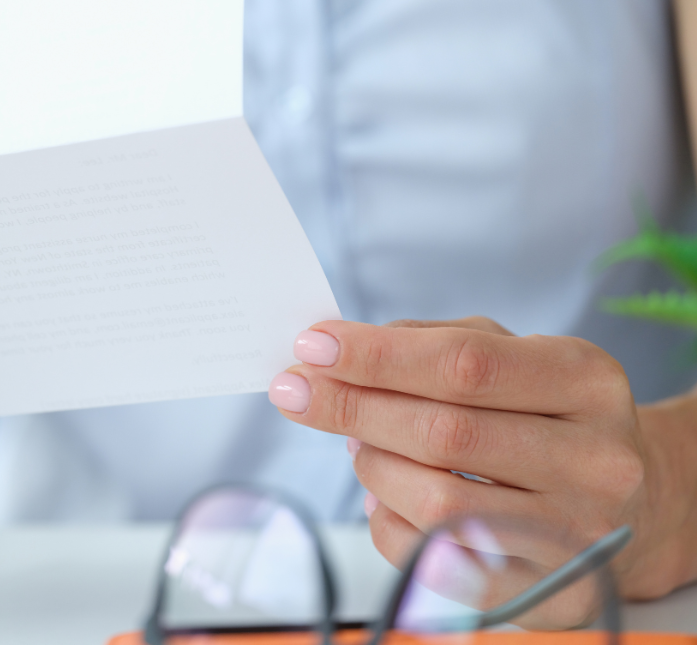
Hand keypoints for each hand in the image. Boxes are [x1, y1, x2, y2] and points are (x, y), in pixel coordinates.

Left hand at [268, 317, 696, 600]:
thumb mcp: (512, 354)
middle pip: (444, 432)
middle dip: (352, 407)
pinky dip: (389, 518)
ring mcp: (577, 533)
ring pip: (437, 499)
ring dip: (371, 464)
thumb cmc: (548, 415)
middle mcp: (596, 460)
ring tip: (356, 441)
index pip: (464, 365)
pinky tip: (384, 491)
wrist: (636, 500)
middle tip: (296, 392)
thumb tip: (334, 350)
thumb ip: (431, 342)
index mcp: (586, 381)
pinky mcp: (548, 589)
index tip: (312, 348)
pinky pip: (435, 558)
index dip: (376, 356)